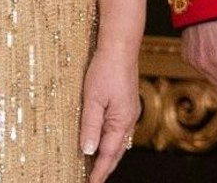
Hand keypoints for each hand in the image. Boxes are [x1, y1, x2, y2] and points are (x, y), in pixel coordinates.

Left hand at [78, 44, 140, 182]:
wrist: (120, 47)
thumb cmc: (105, 70)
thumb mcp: (93, 99)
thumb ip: (90, 125)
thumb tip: (87, 150)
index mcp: (121, 121)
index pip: (108, 153)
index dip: (99, 170)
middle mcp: (128, 119)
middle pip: (116, 150)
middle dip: (105, 166)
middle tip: (94, 179)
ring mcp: (129, 111)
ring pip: (118, 140)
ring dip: (108, 154)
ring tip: (95, 165)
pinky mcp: (126, 103)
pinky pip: (118, 128)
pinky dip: (110, 139)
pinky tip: (102, 139)